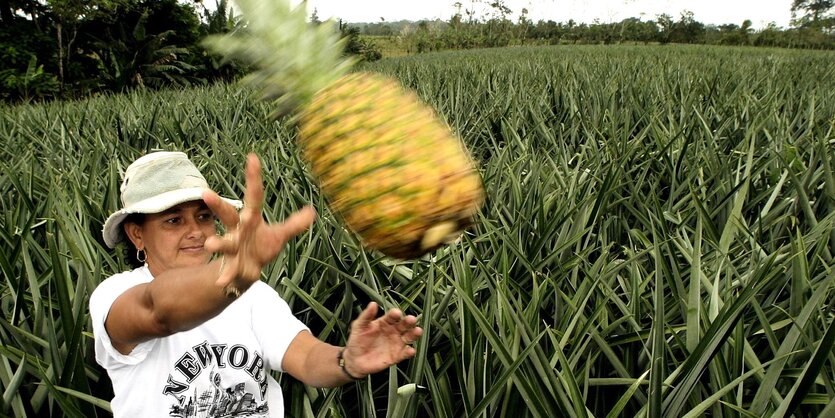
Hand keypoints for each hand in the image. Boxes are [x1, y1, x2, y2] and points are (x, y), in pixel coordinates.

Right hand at [202, 153, 315, 290]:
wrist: (247, 271)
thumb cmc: (261, 247)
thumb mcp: (279, 235)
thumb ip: (294, 224)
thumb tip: (313, 211)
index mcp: (251, 218)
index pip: (253, 195)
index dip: (253, 177)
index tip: (252, 157)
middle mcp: (238, 229)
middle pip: (228, 214)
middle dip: (218, 205)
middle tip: (206, 193)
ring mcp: (232, 247)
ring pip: (223, 243)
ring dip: (217, 243)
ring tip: (210, 245)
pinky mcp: (231, 265)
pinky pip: (227, 271)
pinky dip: (225, 277)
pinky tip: (222, 282)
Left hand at [342, 302, 423, 377]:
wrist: (355, 360)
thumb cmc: (357, 340)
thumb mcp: (359, 326)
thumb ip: (366, 316)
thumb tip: (373, 303)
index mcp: (385, 322)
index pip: (393, 316)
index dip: (395, 314)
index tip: (396, 313)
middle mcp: (394, 331)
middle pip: (404, 325)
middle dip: (409, 322)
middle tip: (411, 319)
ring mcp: (396, 343)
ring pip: (409, 337)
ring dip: (414, 334)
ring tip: (418, 331)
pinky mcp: (397, 356)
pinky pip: (405, 353)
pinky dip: (409, 352)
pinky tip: (411, 350)